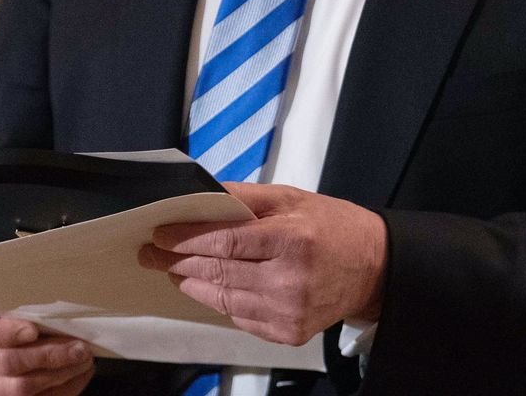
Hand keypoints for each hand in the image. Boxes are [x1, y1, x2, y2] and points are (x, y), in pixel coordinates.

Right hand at [0, 294, 94, 395]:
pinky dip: (57, 391)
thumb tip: (45, 288)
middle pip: (6, 365)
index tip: (34, 329)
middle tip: (79, 347)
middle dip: (47, 357)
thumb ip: (3, 293)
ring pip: (18, 390)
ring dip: (57, 377)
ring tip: (83, 361)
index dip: (6, 333)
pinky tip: (76, 377)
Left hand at [139, 183, 386, 346]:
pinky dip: (220, 302)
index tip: (160, 234)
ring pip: (224, 300)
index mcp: (292, 239)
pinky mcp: (289, 333)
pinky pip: (241, 318)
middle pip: (219, 272)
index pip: (225, 242)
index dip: (186, 239)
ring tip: (172, 270)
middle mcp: (290, 280)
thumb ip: (244, 196)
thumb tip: (199, 192)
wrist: (373, 269)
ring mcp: (289, 312)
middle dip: (178, 262)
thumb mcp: (292, 198)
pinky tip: (206, 288)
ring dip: (192, 284)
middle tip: (152, 253)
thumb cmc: (331, 227)